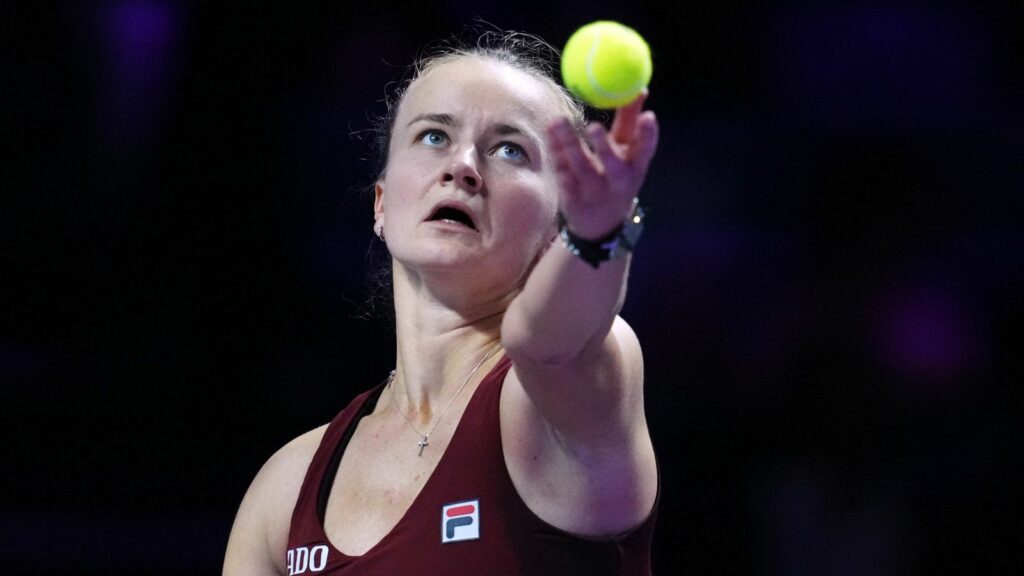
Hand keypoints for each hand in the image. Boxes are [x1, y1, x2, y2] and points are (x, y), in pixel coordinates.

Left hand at [546, 90, 659, 238]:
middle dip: (604, 147)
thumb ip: (630, 122)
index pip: (645, 153)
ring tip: (558, 121)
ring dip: (569, 144)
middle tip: (594, 126)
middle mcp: (617, 184)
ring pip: (580, 168)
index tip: (649, 116)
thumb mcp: (627, 154)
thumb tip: (639, 88)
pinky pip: (562, 171)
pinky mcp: (571, 198)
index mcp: (635, 170)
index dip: (648, 136)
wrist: (600, 224)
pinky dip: (555, 151)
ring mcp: (594, 193)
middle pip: (612, 166)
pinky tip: (550, 132)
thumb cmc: (616, 177)